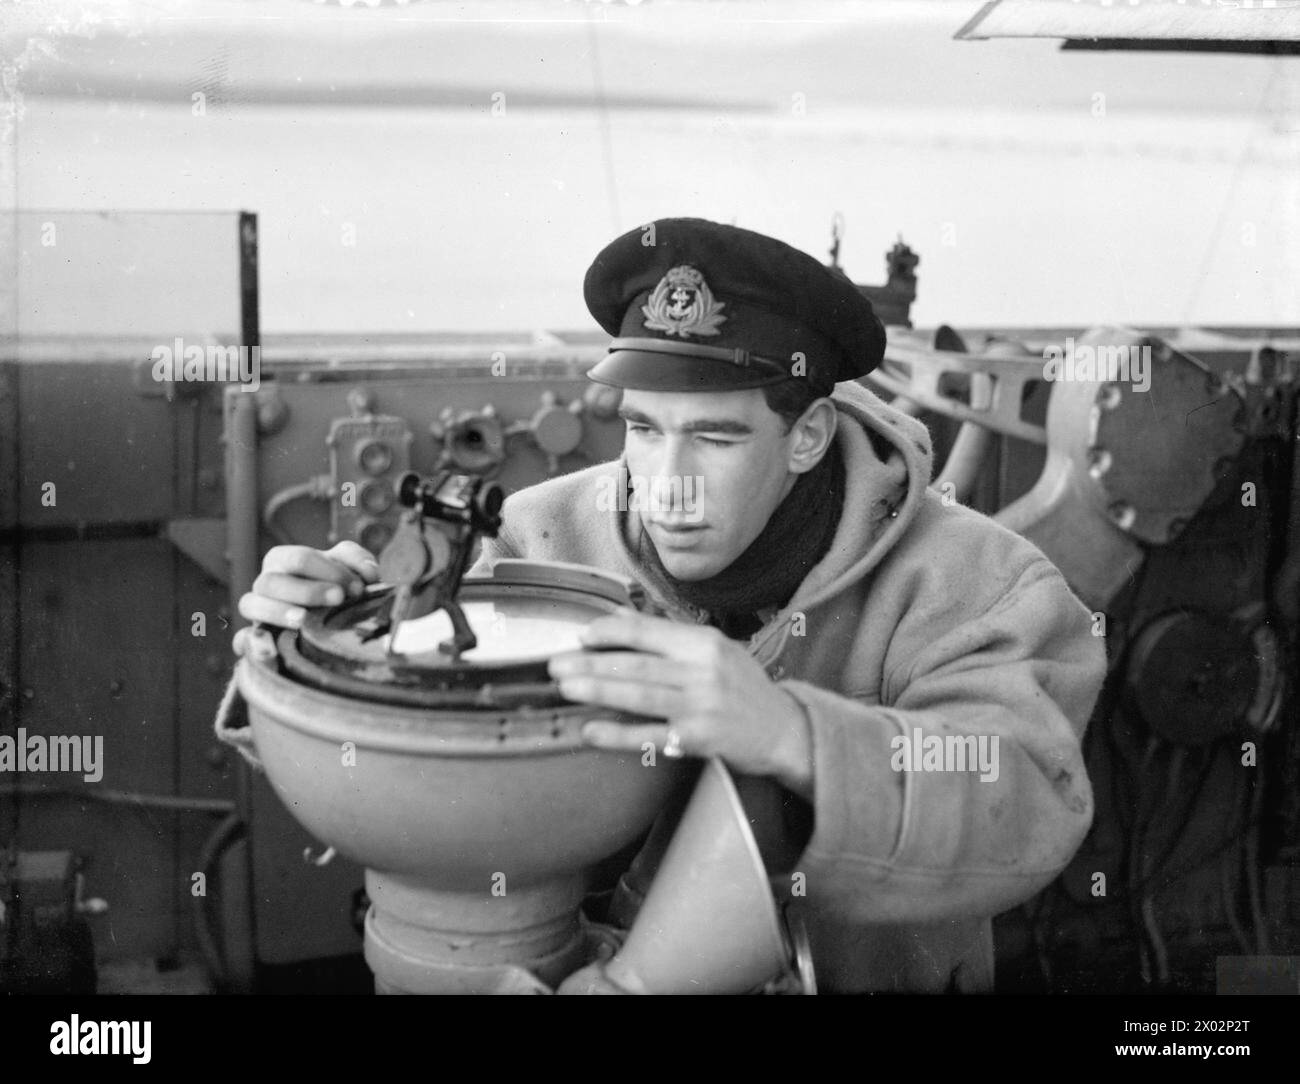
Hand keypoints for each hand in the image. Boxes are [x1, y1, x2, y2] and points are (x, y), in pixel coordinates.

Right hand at [236, 541, 378, 634]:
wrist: (334, 618)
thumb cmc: (338, 586)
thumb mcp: (350, 568)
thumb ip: (358, 561)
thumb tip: (369, 574)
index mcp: (284, 560)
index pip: (298, 559)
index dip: (328, 570)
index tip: (357, 586)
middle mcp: (266, 582)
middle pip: (272, 581)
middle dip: (307, 590)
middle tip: (338, 598)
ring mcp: (258, 610)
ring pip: (250, 604)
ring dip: (277, 611)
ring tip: (303, 620)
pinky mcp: (256, 638)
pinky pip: (242, 640)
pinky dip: (250, 643)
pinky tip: (269, 651)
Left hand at [547, 609, 813, 798]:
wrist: (785, 730)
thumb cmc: (743, 688)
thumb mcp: (714, 651)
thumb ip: (668, 636)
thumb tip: (618, 618)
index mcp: (704, 643)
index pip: (647, 630)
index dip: (609, 632)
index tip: (581, 636)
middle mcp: (703, 671)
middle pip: (636, 664)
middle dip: (590, 663)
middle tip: (555, 664)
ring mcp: (701, 707)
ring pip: (639, 695)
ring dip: (597, 691)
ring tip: (566, 688)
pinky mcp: (699, 740)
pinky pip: (650, 736)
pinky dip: (617, 734)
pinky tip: (591, 732)